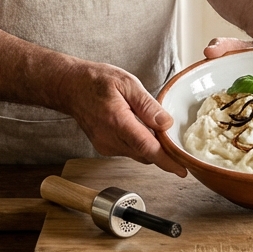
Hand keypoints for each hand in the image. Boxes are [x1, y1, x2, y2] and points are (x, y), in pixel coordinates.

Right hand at [49, 60, 187, 176]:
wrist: (70, 87)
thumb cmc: (96, 81)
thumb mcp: (127, 83)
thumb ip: (147, 105)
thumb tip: (166, 123)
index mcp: (118, 122)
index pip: (147, 148)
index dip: (167, 161)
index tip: (182, 170)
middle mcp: (110, 139)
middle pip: (146, 154)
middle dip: (163, 151)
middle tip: (177, 140)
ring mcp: (106, 146)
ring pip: (138, 154)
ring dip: (150, 146)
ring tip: (154, 126)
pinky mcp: (104, 148)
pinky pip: (129, 150)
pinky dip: (139, 144)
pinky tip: (138, 127)